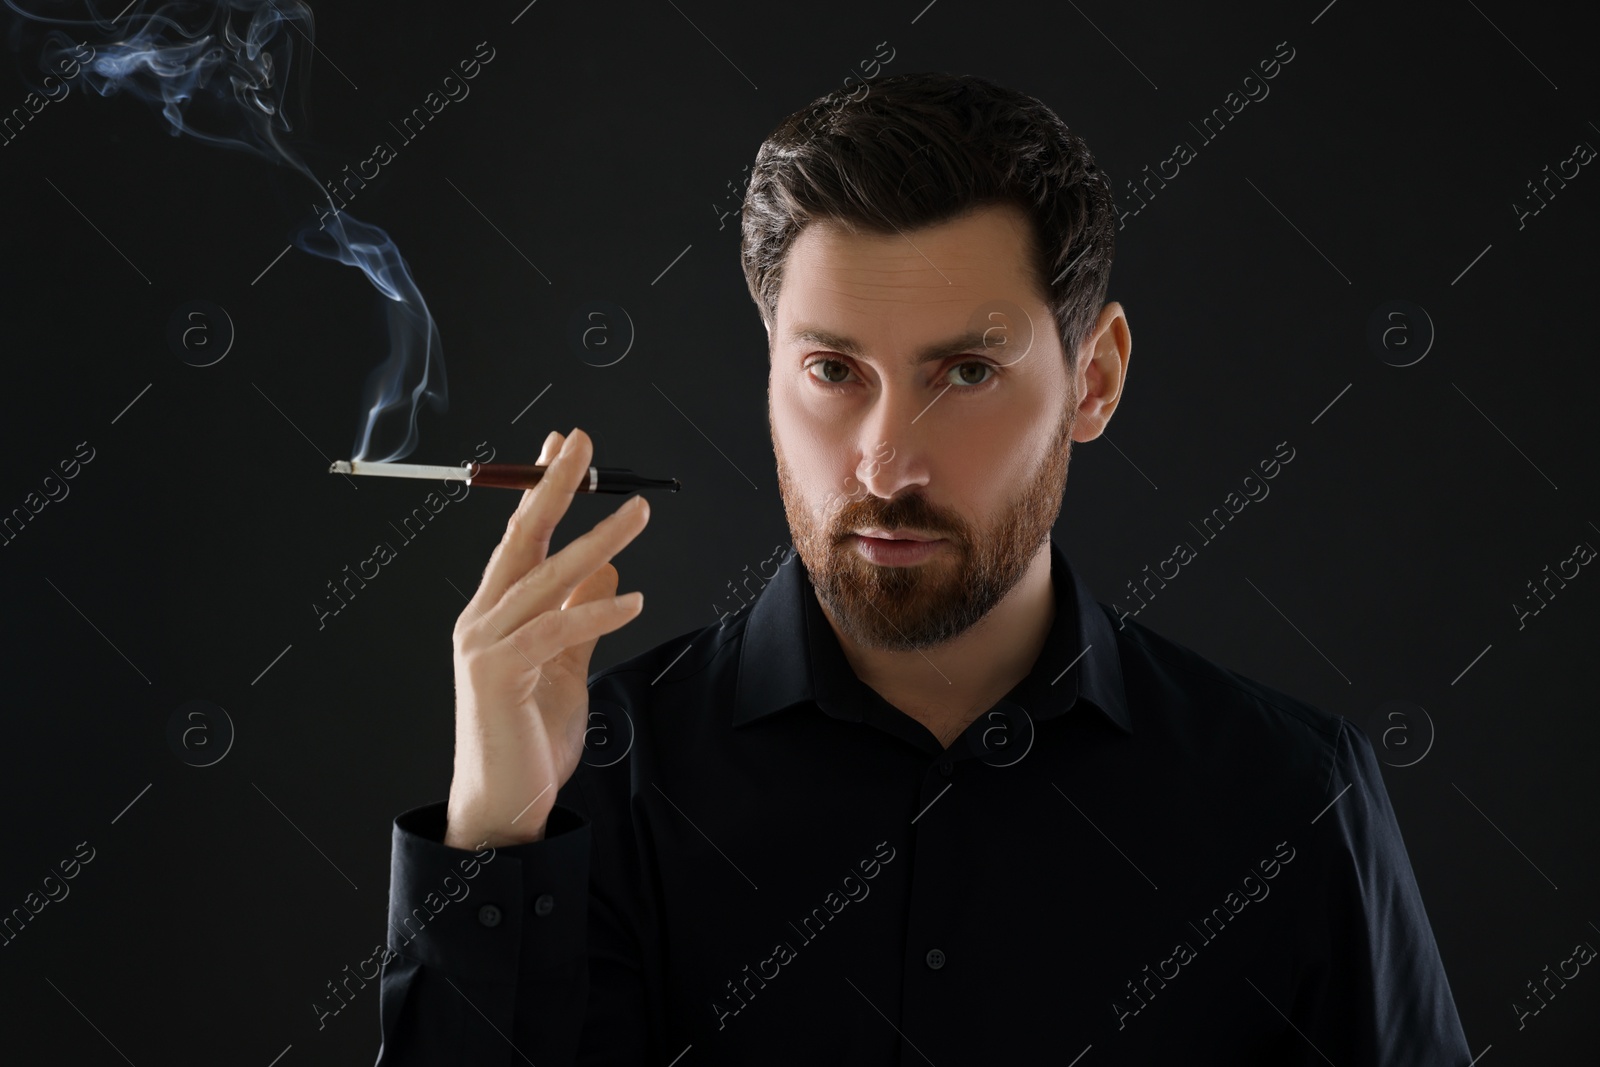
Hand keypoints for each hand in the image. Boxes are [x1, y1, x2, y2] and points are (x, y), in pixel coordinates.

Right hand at [443, 428, 648, 848]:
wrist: (502, 805)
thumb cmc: (529, 738)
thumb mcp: (566, 668)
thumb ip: (582, 620)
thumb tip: (610, 573)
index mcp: (494, 613)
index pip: (518, 537)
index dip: (541, 490)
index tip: (564, 447)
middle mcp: (481, 620)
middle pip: (521, 539)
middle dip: (554, 488)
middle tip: (583, 444)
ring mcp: (484, 646)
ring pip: (544, 579)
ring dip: (595, 541)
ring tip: (637, 513)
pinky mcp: (498, 676)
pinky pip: (554, 631)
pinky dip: (595, 612)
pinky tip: (634, 600)